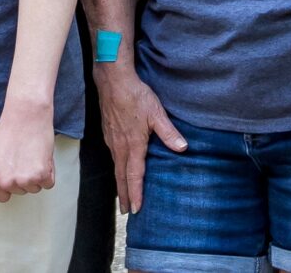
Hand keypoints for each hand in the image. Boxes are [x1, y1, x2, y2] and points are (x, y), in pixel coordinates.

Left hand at [0, 97, 59, 201]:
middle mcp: (6, 183)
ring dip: (38, 175)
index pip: (3, 197)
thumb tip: (4, 187)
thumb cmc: (10, 130)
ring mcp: (24, 180)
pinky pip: (49, 183)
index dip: (11, 185)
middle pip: (21, 191)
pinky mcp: (41, 175)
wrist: (26, 114)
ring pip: (35, 188)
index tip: (15, 173)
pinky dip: (50, 172)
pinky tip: (43, 155)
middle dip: (25, 177)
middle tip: (24, 156)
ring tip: (33, 154)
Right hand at [97, 62, 186, 214]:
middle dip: (125, 195)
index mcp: (132, 144)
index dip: (135, 193)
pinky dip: (116, 168)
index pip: (134, 175)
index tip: (136, 209)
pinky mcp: (108, 131)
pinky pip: (112, 155)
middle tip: (126, 211)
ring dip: (119, 183)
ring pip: (115, 166)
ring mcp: (111, 139)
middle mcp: (119, 146)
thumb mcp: (156, 113)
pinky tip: (119, 167)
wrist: (112, 80)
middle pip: (121, 176)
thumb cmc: (135, 95)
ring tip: (123, 195)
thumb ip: (168, 132)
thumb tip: (182, 148)